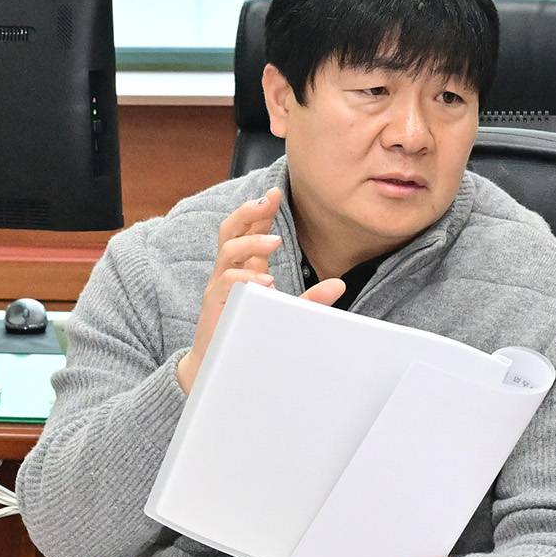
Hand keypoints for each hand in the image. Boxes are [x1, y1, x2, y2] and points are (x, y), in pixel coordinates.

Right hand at [177, 188, 342, 394]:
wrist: (221, 364)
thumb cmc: (251, 333)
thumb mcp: (286, 311)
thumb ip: (311, 299)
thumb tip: (339, 285)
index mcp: (246, 266)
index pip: (249, 229)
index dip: (261, 210)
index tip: (277, 193)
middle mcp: (230, 270)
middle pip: (230, 230)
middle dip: (249, 212)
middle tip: (268, 202)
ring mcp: (220, 285)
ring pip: (227, 250)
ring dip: (251, 242)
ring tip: (275, 242)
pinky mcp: (216, 304)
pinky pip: (224, 282)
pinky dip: (243, 277)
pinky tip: (264, 281)